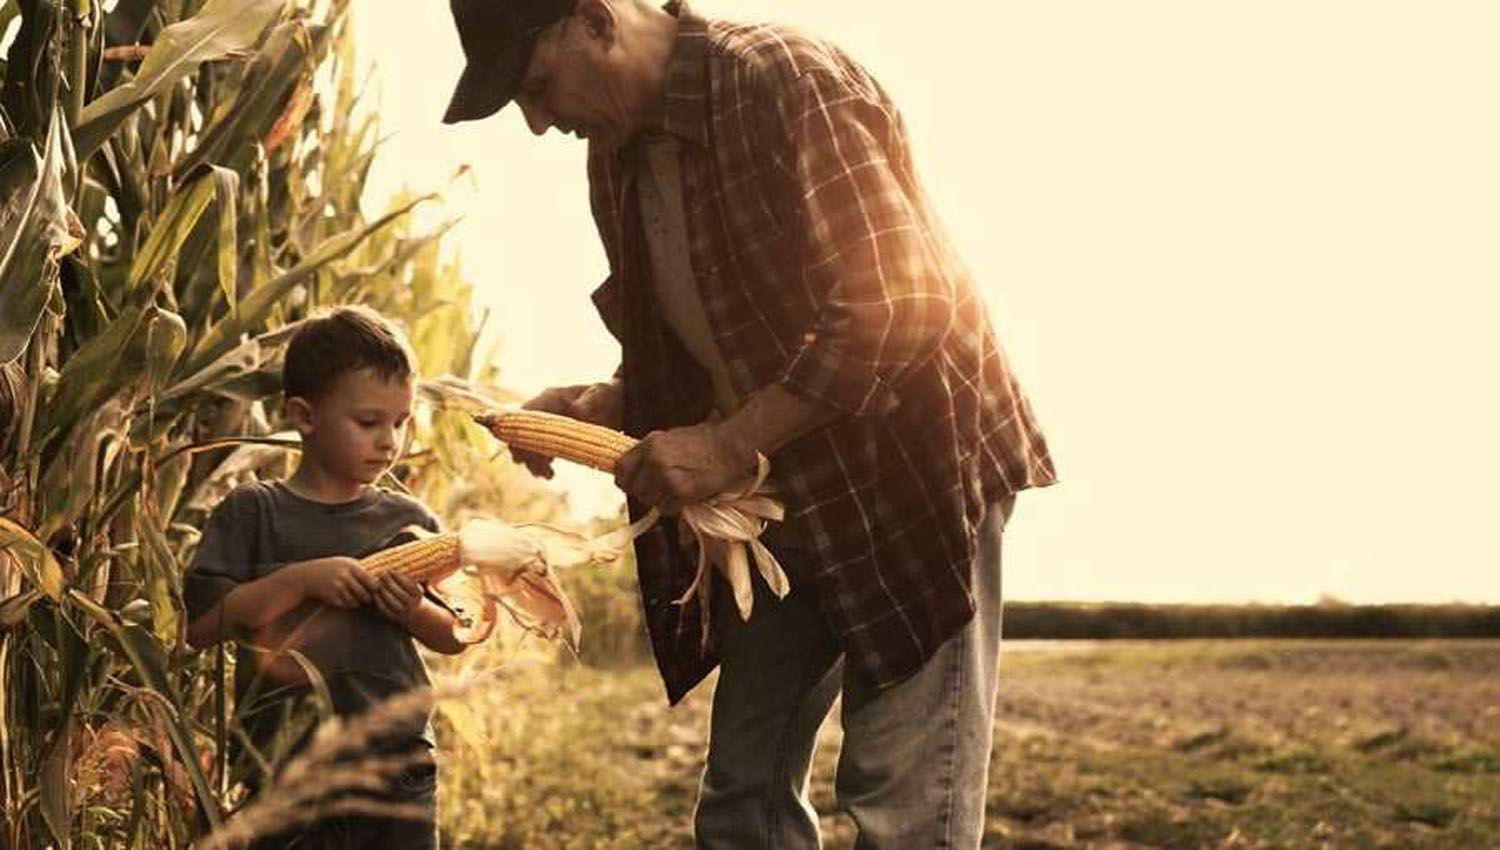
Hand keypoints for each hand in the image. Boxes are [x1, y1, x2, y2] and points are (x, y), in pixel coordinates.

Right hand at [294, 557, 376, 608]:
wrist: (308, 576)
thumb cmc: (331, 568)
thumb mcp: (345, 563)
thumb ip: (361, 570)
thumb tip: (381, 578)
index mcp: (351, 567)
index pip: (371, 581)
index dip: (376, 587)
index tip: (375, 589)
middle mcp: (345, 577)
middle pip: (365, 594)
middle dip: (367, 598)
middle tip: (368, 597)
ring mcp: (337, 588)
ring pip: (356, 602)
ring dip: (357, 602)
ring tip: (355, 597)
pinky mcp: (331, 598)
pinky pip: (346, 605)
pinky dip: (347, 604)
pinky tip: (344, 598)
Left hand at [372, 572, 423, 621]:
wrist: (418, 614)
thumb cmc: (415, 595)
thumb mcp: (417, 587)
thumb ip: (409, 578)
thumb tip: (398, 563)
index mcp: (418, 596)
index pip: (408, 585)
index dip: (399, 577)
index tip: (391, 569)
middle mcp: (411, 604)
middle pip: (399, 593)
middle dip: (389, 582)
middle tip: (381, 574)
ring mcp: (403, 612)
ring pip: (391, 601)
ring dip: (383, 591)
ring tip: (378, 582)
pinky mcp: (394, 617)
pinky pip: (385, 609)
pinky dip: (379, 600)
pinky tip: (375, 593)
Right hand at [511, 380, 622, 477]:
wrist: (618, 403)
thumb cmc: (608, 396)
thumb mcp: (603, 395)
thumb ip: (589, 403)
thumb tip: (577, 412)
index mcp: (551, 397)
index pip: (525, 414)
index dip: (518, 432)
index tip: (522, 453)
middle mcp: (544, 410)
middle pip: (522, 432)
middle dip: (525, 452)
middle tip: (540, 470)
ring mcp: (547, 424)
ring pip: (528, 444)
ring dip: (532, 461)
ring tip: (547, 475)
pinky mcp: (553, 436)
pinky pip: (539, 450)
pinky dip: (540, 463)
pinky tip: (549, 473)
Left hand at [614, 421, 759, 514]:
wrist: (732, 447)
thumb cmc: (706, 441)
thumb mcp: (671, 438)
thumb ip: (651, 453)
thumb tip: (636, 471)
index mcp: (650, 443)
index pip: (620, 470)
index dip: (626, 481)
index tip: (635, 485)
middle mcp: (654, 459)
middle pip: (634, 490)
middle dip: (646, 494)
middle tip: (663, 491)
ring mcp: (666, 476)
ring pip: (650, 502)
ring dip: (662, 502)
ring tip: (678, 490)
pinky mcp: (680, 491)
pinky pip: (667, 510)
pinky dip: (676, 508)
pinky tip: (688, 495)